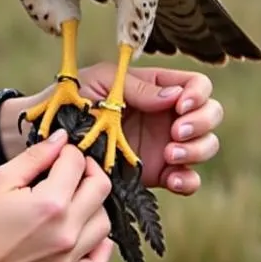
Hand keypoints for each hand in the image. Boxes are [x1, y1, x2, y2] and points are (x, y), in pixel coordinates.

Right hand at [0, 132, 113, 261]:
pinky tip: (85, 231)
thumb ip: (35, 156)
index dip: (68, 150)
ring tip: (73, 197)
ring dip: (94, 204)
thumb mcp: (0, 179)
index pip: (77, 164)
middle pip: (100, 190)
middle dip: (88, 170)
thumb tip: (62, 139)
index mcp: (50, 204)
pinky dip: (100, 245)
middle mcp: (66, 232)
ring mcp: (67, 259)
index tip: (58, 151)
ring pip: (104, 224)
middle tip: (70, 167)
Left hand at [78, 63, 223, 194]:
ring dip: (197, 150)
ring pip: (206, 146)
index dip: (198, 94)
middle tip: (177, 130)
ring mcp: (164, 144)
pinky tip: (172, 178)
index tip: (181, 105)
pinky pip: (188, 179)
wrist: (49, 135)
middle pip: (211, 114)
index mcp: (155, 88)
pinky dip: (188, 180)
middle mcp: (165, 115)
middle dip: (202, 122)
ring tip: (169, 154)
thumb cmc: (71, 99)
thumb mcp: (101, 81)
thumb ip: (137, 86)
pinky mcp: (157, 173)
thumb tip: (175, 97)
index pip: (196, 85)